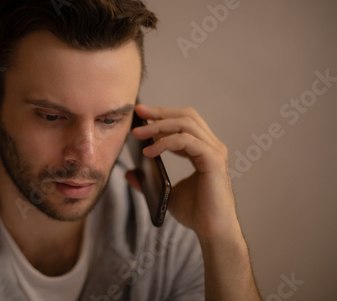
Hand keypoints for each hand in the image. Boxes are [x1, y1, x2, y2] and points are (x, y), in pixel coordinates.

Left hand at [126, 104, 240, 240]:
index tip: (141, 114)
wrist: (211, 231)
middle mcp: (211, 146)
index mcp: (203, 149)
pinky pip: (186, 140)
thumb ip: (149, 180)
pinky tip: (149, 152)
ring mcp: (214, 151)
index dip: (162, 115)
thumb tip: (130, 174)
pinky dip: (165, 142)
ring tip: (138, 134)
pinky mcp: (213, 160)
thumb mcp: (166, 192)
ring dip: (159, 125)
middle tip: (138, 112)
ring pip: (186, 123)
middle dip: (160, 112)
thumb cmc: (196, 213)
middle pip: (186, 116)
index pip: (183, 122)